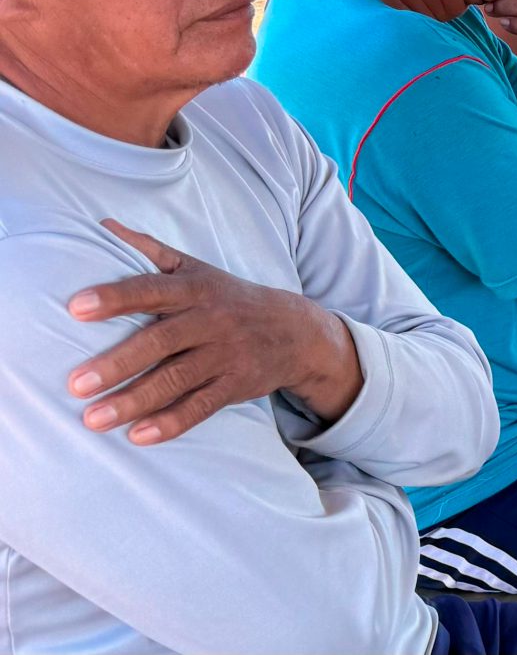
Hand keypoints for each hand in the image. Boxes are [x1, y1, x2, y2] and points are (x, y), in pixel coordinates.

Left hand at [65, 220, 359, 444]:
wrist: (297, 330)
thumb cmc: (229, 297)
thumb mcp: (196, 268)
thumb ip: (148, 249)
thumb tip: (102, 225)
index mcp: (194, 288)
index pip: (151, 289)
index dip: (115, 298)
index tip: (76, 307)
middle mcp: (211, 319)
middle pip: (160, 341)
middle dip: (117, 363)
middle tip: (75, 384)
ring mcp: (226, 354)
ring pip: (177, 379)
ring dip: (134, 400)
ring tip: (92, 419)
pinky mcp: (237, 384)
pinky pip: (202, 406)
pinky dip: (171, 422)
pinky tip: (138, 436)